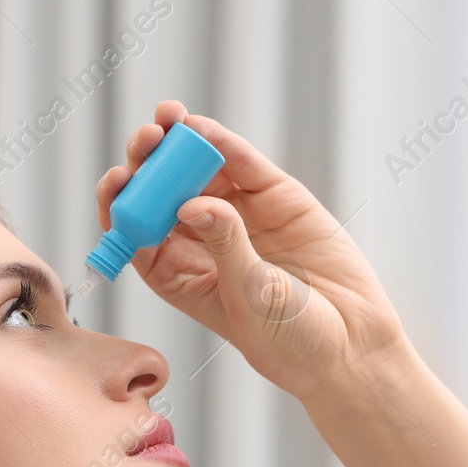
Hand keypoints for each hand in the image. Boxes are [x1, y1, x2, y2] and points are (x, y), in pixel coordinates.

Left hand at [97, 100, 408, 402]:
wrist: (351, 345)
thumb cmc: (289, 342)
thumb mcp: (249, 299)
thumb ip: (225, 247)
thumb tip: (194, 203)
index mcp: (179, 274)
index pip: (138, 231)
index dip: (122, 203)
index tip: (116, 181)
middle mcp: (203, 240)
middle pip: (162, 193)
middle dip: (148, 162)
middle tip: (145, 141)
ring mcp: (239, 216)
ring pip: (199, 170)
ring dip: (179, 142)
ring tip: (169, 120)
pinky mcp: (276, 198)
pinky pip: (243, 165)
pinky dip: (223, 144)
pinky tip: (202, 129)